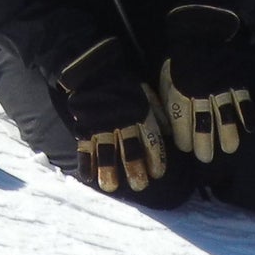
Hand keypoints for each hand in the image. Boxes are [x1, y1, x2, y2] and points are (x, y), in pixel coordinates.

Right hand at [52, 37, 168, 193]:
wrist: (94, 68)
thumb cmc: (123, 83)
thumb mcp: (145, 93)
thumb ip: (156, 112)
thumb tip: (170, 132)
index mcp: (140, 113)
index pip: (151, 139)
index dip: (155, 157)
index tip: (157, 173)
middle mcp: (122, 121)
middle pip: (130, 149)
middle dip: (135, 168)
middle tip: (139, 186)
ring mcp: (101, 125)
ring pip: (106, 151)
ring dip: (109, 170)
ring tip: (111, 187)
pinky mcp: (84, 125)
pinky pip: (84, 146)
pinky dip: (85, 161)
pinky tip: (87, 177)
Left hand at [159, 4, 254, 161]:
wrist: (202, 30)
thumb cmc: (182, 58)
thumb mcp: (166, 76)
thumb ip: (167, 99)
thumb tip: (166, 125)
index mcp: (180, 91)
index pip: (182, 124)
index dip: (184, 139)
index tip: (187, 147)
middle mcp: (200, 92)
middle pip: (203, 126)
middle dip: (204, 145)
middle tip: (206, 157)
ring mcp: (221, 86)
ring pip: (225, 117)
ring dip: (227, 136)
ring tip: (228, 148)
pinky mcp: (237, 80)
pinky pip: (244, 101)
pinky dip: (247, 116)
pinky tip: (248, 129)